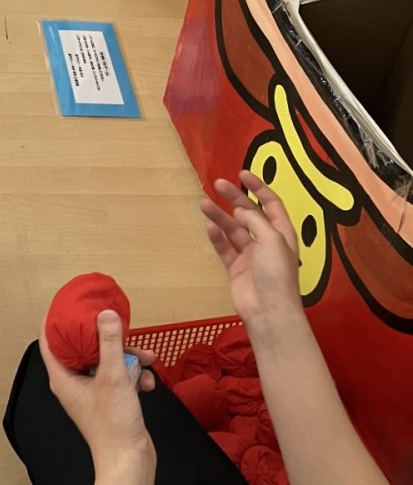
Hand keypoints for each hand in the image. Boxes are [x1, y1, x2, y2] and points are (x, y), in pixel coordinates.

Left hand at [40, 310, 155, 473]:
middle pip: (84, 348)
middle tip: (117, 323)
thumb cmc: (113, 424)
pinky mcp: (110, 400)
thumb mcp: (113, 376)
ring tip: (147, 358)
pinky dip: (134, 376)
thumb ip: (109, 343)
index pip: (49, 341)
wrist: (130, 463)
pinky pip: (120, 378)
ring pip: (107, 362)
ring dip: (129, 358)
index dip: (55, 320)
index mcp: (63, 378)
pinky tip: (150, 381)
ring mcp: (92, 392)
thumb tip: (105, 314)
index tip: (67, 302)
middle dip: (106, 337)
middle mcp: (74, 383)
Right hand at [200, 172, 304, 334]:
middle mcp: (266, 242)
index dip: (259, 188)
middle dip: (234, 198)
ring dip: (220, 216)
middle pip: (249, 214)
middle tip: (218, 184)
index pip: (271, 204)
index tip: (243, 174)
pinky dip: (217, 237)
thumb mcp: (272, 240)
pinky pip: (224, 248)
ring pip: (233, 230)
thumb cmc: (277, 274)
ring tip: (203, 204)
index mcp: (282, 233)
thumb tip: (241, 210)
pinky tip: (209, 228)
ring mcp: (250, 255)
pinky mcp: (236, 268)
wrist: (268, 310)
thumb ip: (256, 221)